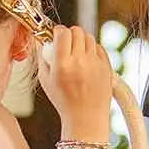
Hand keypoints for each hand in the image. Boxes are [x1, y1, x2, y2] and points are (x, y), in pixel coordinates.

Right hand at [38, 25, 113, 140]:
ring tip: (76, 51)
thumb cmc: (64, 102)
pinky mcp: (107, 67)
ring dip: (81, 40)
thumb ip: (42, 58)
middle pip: (77, 31)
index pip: (63, 33)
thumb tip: (41, 40)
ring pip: (89, 37)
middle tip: (66, 41)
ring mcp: (96, 64)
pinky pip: (99, 48)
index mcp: (63, 65)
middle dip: (70, 33)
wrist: (86, 118)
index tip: (56, 34)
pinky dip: (92, 49)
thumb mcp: (46, 81)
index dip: (58, 31)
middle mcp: (81, 62)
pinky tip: (87, 59)